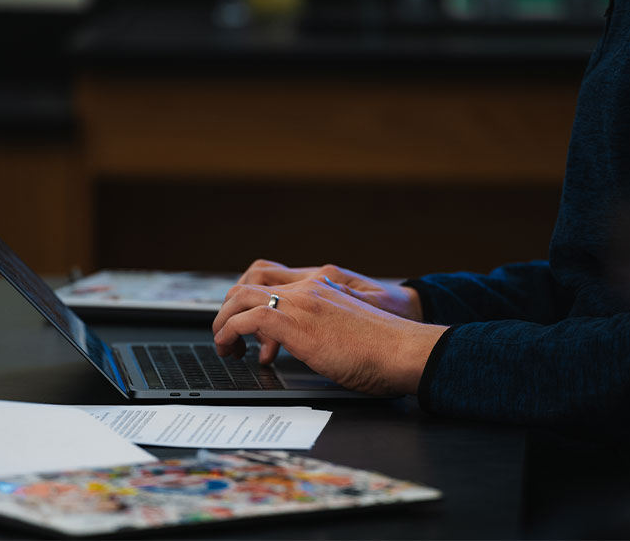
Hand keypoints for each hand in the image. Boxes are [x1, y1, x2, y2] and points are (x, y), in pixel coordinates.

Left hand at [212, 278, 447, 395]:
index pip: (273, 279)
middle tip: (228, 335)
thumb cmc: (387, 348)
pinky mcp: (295, 322)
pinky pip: (246, 319)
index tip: (247, 325)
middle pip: (251, 281)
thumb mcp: (351, 327)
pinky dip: (229, 333)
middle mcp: (309, 288)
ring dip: (225, 320)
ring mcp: (301, 302)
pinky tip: (231, 349)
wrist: (404, 350)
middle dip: (230, 308)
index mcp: (323, 286)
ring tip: (225, 345)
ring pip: (241, 296)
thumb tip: (315, 345)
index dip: (252, 300)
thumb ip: (329, 326)